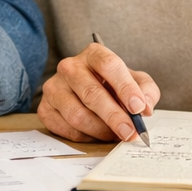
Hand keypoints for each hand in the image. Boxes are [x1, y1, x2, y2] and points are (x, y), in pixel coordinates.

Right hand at [37, 40, 159, 142]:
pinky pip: (66, 128)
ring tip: (114, 135)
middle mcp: (70, 67)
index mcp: (94, 54)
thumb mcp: (136, 82)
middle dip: (113, 116)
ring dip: (100, 130)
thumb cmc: (113, 86)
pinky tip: (96, 134)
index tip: (138, 107)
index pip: (108, 65)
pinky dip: (85, 136)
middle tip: (129, 132)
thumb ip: (146, 91)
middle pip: (91, 93)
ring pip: (77, 114)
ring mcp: (54, 87)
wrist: (89, 92)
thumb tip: (146, 107)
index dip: (125, 87)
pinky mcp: (45, 108)